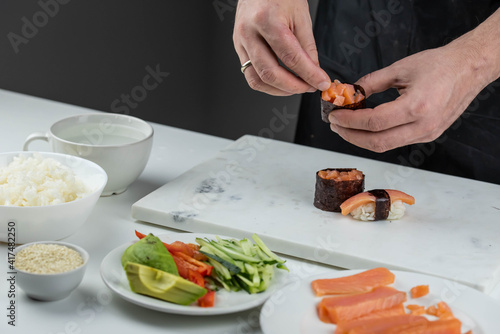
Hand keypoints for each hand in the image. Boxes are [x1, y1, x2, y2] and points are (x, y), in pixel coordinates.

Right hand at [233, 0, 330, 95]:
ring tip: (296, 87)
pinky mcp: (238, 47)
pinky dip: (267, 84)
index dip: (309, 74)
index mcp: (267, 20)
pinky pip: (250, 74)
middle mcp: (249, 32)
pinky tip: (281, 82)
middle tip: (309, 87)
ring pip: (256, 79)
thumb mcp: (301, 16)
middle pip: (270, 73)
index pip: (290, 57)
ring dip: (279, 90)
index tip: (321, 82)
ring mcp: (240, 41)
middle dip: (293, 87)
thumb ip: (307, 47)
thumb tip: (313, 72)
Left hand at [328, 36, 497, 151]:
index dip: (349, 122)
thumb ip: (371, 82)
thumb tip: (349, 92)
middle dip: (351, 136)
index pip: (373, 123)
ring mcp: (427, 134)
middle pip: (377, 142)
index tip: (334, 116)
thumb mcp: (400, 68)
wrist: (468, 69)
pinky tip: (365, 128)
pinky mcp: (428, 135)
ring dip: (362, 139)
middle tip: (335, 125)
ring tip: (346, 127)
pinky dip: (377, 137)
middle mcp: (423, 126)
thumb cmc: (439, 65)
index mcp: (416, 107)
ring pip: (385, 146)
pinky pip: (396, 142)